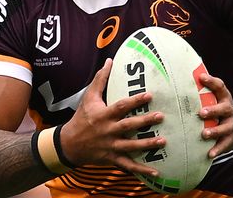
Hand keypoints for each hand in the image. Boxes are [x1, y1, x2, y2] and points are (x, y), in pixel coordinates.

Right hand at [60, 58, 164, 176]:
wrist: (69, 144)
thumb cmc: (81, 118)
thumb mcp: (88, 97)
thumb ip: (100, 79)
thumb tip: (109, 60)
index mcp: (104, 115)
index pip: (121, 107)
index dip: (135, 101)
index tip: (149, 95)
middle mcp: (108, 131)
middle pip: (129, 126)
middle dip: (145, 122)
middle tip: (161, 116)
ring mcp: (111, 146)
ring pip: (131, 146)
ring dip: (147, 144)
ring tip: (163, 141)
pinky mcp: (112, 158)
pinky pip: (128, 165)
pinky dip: (141, 170)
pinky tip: (156, 172)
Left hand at [197, 73, 232, 157]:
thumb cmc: (218, 109)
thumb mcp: (215, 98)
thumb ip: (203, 90)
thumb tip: (184, 76)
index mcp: (224, 98)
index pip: (220, 87)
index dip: (212, 81)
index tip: (201, 77)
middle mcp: (229, 110)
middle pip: (224, 108)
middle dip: (213, 110)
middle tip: (201, 113)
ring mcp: (231, 125)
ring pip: (225, 128)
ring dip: (214, 131)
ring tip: (204, 134)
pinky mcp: (230, 140)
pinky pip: (224, 145)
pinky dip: (217, 149)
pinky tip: (209, 154)